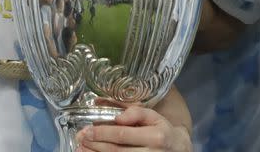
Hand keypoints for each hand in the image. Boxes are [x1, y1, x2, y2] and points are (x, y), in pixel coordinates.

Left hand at [75, 106, 191, 151]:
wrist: (178, 150)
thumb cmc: (162, 130)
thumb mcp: (154, 116)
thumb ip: (135, 112)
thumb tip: (117, 116)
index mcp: (155, 136)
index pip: (123, 135)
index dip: (102, 133)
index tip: (87, 129)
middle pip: (116, 151)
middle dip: (95, 144)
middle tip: (81, 138)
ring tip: (81, 149)